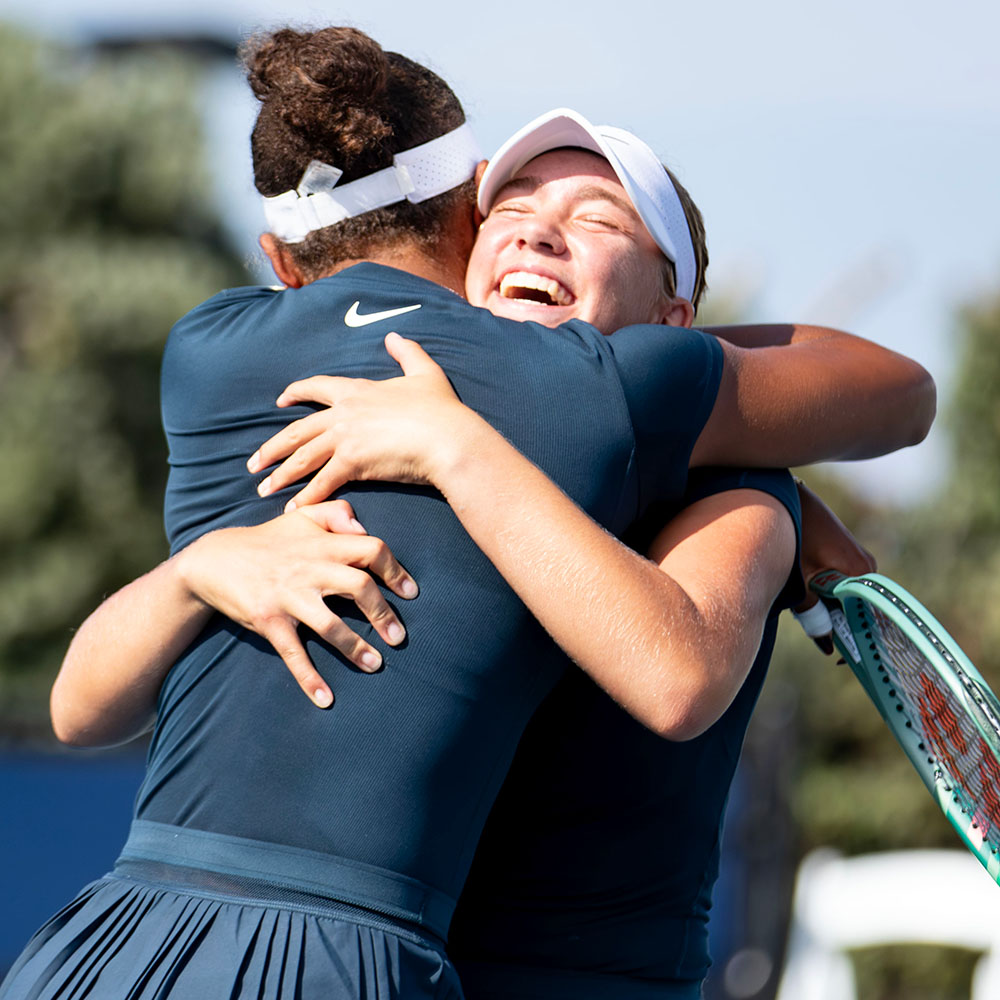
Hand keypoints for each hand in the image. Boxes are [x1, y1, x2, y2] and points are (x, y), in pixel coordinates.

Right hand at [174, 499, 417, 706]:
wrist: (214, 560)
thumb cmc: (269, 540)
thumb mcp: (302, 516)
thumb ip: (337, 513)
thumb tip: (365, 529)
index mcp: (322, 543)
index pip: (371, 550)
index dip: (395, 570)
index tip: (411, 592)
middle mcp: (308, 568)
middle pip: (359, 587)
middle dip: (383, 614)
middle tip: (400, 637)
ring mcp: (288, 596)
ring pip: (330, 625)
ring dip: (356, 648)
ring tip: (376, 665)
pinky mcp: (268, 620)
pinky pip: (293, 653)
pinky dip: (309, 678)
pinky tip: (326, 699)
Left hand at [247, 333, 468, 509]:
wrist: (448, 438)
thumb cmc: (441, 409)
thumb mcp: (426, 372)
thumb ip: (407, 352)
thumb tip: (394, 336)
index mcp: (357, 390)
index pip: (317, 387)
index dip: (296, 392)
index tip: (279, 400)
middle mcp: (344, 413)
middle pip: (297, 430)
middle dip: (272, 448)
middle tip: (254, 463)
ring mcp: (345, 437)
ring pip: (302, 457)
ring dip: (281, 475)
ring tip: (263, 489)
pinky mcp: (352, 462)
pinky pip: (322, 482)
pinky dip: (307, 497)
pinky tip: (294, 509)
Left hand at [792, 480, 876, 653]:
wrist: (783, 498)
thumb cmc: (793, 536)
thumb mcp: (799, 581)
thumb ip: (813, 614)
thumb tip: (828, 647)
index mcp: (861, 572)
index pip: (872, 617)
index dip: (859, 640)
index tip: (843, 660)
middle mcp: (867, 565)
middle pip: (861, 607)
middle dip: (843, 628)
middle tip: (826, 649)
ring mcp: (857, 558)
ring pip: (850, 596)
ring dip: (833, 611)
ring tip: (815, 624)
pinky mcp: (845, 554)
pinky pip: (843, 584)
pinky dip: (829, 596)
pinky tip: (811, 601)